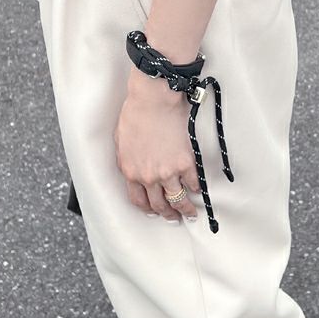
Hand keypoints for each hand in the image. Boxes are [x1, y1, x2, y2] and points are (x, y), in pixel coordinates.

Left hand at [114, 67, 200, 221]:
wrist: (153, 99)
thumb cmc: (135, 113)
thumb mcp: (120, 141)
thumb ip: (127, 160)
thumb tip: (134, 167)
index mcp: (131, 172)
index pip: (139, 201)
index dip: (148, 209)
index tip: (155, 212)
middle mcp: (148, 177)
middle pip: (159, 205)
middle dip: (168, 214)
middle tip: (175, 218)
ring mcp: (168, 172)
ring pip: (177, 200)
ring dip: (185, 210)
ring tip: (191, 213)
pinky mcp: (185, 163)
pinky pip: (192, 182)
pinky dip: (195, 188)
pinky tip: (197, 189)